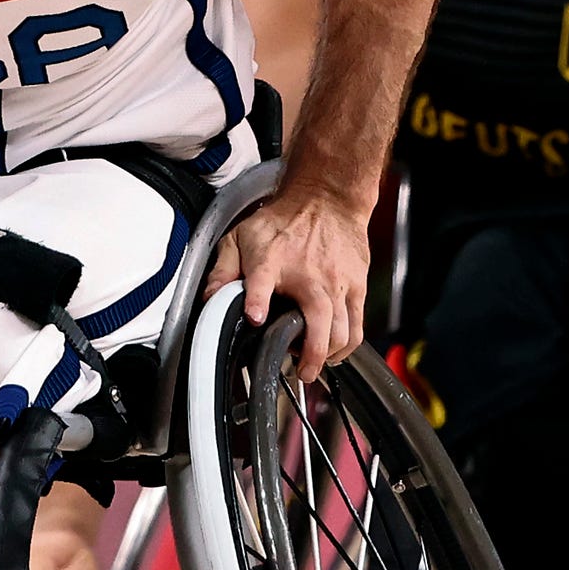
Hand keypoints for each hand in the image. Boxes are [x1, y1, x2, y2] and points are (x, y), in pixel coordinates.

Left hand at [204, 186, 368, 379]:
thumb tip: (210, 300)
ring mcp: (336, 281)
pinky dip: (347, 345)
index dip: (257, 300)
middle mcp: (308, 273)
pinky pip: (357, 325)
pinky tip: (333, 351)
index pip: (262, 279)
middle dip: (312, 352)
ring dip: (330, 354)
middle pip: (319, 318)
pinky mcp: (356, 286)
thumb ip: (222, 270)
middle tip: (301, 370)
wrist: (326, 199)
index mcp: (272, 258)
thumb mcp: (241, 237)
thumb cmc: (284, 220)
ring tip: (314, 363)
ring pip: (343, 329)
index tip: (256, 318)